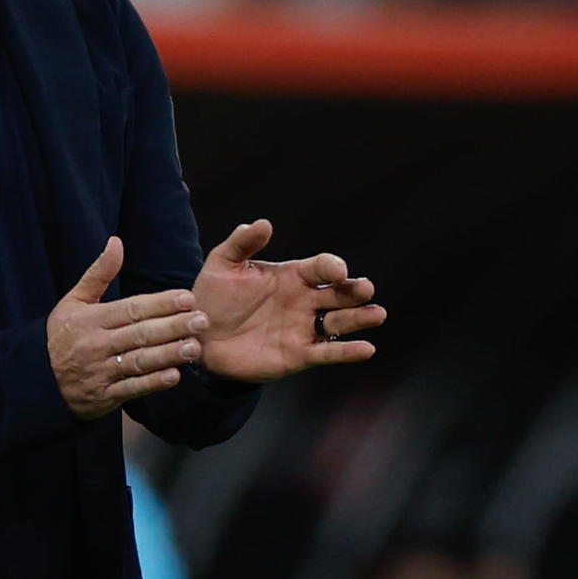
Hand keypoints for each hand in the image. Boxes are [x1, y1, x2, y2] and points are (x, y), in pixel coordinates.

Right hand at [48, 237, 209, 419]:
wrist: (36, 380)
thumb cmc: (61, 335)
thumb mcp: (74, 301)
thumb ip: (98, 273)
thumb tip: (116, 242)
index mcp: (91, 319)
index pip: (131, 309)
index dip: (160, 304)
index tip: (187, 298)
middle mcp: (96, 345)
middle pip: (140, 334)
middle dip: (173, 327)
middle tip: (202, 321)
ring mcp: (100, 372)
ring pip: (139, 362)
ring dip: (168, 355)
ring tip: (194, 348)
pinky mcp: (103, 396)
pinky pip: (131, 389)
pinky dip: (152, 383)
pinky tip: (174, 376)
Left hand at [192, 219, 384, 382]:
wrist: (200, 337)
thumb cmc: (213, 296)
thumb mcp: (223, 264)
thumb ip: (242, 243)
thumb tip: (264, 223)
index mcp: (291, 276)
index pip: (319, 268)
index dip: (330, 267)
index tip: (337, 269)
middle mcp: (304, 301)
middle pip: (338, 293)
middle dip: (353, 290)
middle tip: (366, 288)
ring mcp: (303, 328)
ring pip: (339, 322)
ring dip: (359, 318)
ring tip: (377, 314)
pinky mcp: (299, 355)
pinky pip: (327, 353)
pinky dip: (348, 352)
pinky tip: (367, 349)